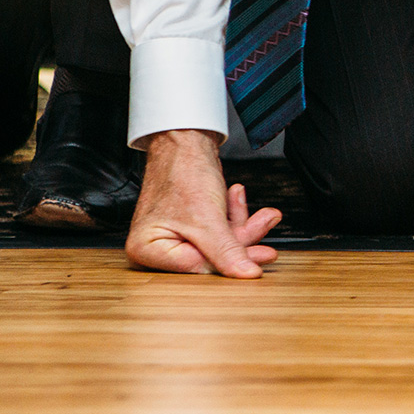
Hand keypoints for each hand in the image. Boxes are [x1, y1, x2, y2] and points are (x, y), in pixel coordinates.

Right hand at [125, 129, 282, 276]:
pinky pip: (217, 229)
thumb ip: (228, 252)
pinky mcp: (188, 223)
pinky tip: (239, 197)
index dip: (228, 263)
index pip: (196, 268)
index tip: (257, 261)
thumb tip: (246, 275)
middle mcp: (155, 245)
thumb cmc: (182, 172)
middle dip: (242, 243)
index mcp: (146, 250)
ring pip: (218, 242)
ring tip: (266, 216)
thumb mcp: (208, 221)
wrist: (185, 139)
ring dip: (243, 227)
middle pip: (210, 256)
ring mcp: (173, 233)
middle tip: (267, 244)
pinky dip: (232, 216)